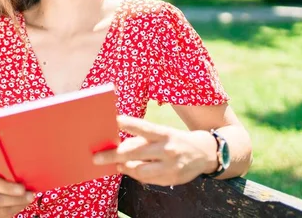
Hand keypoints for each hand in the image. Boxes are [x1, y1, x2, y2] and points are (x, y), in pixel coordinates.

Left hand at [92, 115, 216, 186]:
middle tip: (96, 158)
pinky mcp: (171, 179)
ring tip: (118, 163)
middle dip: (114, 155)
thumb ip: (142, 139)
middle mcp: (168, 149)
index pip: (144, 127)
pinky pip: (147, 180)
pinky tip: (131, 169)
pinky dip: (136, 174)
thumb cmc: (175, 140)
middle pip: (136, 152)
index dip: (129, 124)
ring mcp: (170, 166)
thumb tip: (119, 147)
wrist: (204, 153)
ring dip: (125, 167)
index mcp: (165, 133)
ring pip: (139, 170)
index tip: (114, 120)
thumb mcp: (163, 134)